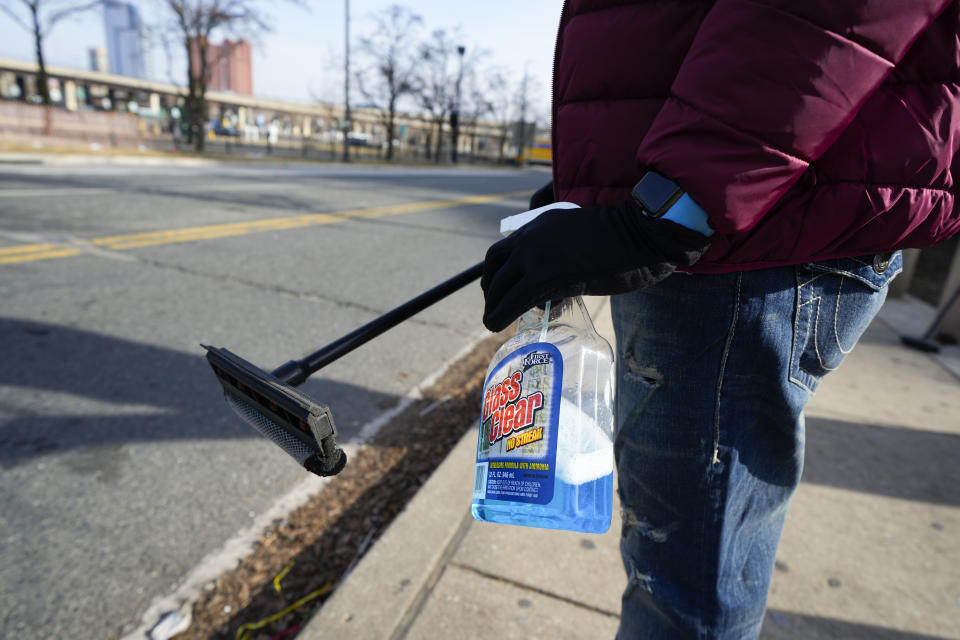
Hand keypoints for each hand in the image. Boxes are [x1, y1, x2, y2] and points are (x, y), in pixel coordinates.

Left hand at [481, 201, 710, 331]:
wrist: (641, 234)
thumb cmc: (626, 240)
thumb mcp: (583, 240)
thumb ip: (565, 255)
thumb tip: (557, 286)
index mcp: (541, 224)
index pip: (505, 247)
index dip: (496, 270)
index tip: (499, 287)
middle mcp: (532, 236)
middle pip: (495, 265)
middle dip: (491, 289)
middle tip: (494, 306)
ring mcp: (536, 255)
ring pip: (499, 284)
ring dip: (492, 304)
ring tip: (493, 320)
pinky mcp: (544, 275)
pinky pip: (512, 299)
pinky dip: (499, 314)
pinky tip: (495, 326)